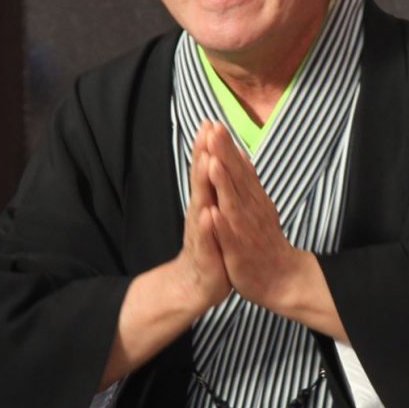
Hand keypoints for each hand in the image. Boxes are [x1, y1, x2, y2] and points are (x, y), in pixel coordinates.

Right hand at [99, 128, 230, 387]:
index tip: (211, 119)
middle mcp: (199, 216)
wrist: (196, 288)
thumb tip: (212, 159)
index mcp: (205, 204)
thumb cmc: (209, 248)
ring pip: (202, 206)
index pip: (206, 172)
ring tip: (206, 162)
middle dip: (203, 156)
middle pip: (200, 182)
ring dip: (203, 185)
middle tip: (206, 130)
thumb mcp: (212, 215)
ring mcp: (201, 236)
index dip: (208, 147)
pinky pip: (207, 240)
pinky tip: (207, 213)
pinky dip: (207, 227)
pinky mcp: (206, 257)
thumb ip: (211, 189)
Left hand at [198, 122, 318, 316]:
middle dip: (224, 155)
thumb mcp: (257, 204)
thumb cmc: (264, 240)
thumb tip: (239, 151)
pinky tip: (214, 211)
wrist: (281, 277)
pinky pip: (231, 236)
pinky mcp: (240, 250)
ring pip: (233, 202)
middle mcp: (250, 209)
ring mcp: (246, 229)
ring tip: (213, 162)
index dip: (226, 146)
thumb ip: (247, 178)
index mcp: (251, 198)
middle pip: (236, 178)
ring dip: (224, 183)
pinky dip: (223, 224)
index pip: (238, 167)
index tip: (215, 124)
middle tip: (215, 130)